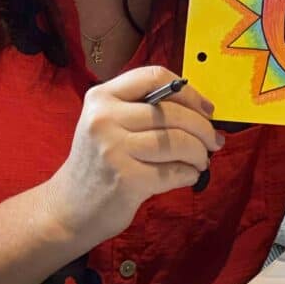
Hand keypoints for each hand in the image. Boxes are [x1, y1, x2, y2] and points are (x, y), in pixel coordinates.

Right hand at [44, 65, 221, 250]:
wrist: (70, 207)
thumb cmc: (100, 162)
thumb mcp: (109, 124)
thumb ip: (144, 109)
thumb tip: (201, 109)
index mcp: (102, 96)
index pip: (154, 76)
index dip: (189, 92)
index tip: (206, 109)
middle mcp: (104, 118)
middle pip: (172, 112)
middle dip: (203, 127)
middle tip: (214, 141)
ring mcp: (114, 149)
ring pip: (177, 141)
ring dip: (199, 152)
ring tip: (202, 160)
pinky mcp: (126, 179)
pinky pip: (174, 171)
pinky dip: (189, 173)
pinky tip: (188, 175)